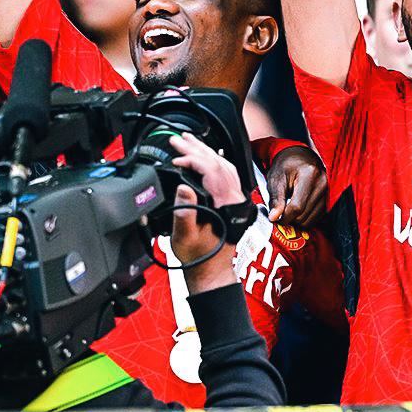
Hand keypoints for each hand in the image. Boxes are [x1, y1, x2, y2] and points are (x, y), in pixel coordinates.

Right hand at [168, 132, 245, 289]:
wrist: (211, 271)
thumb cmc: (199, 258)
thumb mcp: (184, 237)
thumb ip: (184, 212)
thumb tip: (183, 188)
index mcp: (226, 204)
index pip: (212, 170)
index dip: (193, 160)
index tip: (176, 159)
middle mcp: (235, 198)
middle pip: (218, 163)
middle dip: (196, 149)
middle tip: (178, 139)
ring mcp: (235, 198)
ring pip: (223, 165)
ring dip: (205, 151)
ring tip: (188, 141)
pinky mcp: (231, 200)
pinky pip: (225, 173)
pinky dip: (213, 160)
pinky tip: (204, 156)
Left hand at [265, 143, 326, 227]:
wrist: (299, 157)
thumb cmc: (286, 166)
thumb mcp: (276, 179)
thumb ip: (275, 199)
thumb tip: (274, 217)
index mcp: (309, 175)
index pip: (297, 207)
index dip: (284, 217)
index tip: (275, 219)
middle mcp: (323, 183)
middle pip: (303, 215)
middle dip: (289, 218)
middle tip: (280, 210)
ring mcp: (328, 192)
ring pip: (309, 220)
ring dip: (296, 219)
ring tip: (289, 208)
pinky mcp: (329, 200)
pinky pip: (315, 218)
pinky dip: (304, 218)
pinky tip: (298, 208)